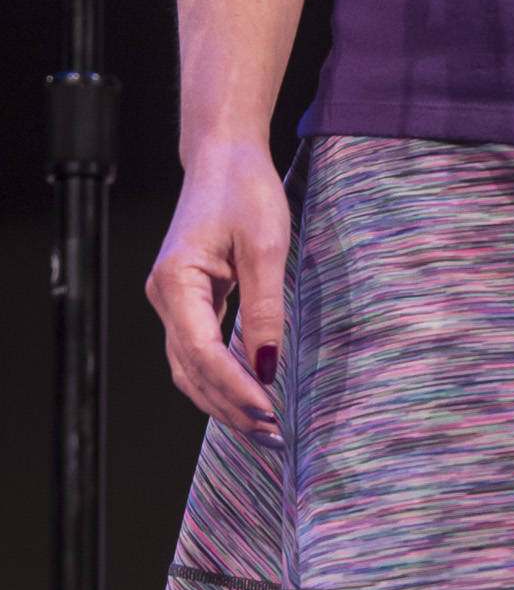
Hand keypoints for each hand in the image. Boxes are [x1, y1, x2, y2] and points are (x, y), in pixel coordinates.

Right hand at [145, 137, 290, 440]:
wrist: (224, 156)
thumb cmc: (245, 191)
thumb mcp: (266, 247)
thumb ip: (265, 309)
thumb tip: (267, 367)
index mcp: (176, 282)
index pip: (202, 354)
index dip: (235, 389)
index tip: (270, 410)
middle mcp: (165, 297)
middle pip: (190, 372)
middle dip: (229, 406)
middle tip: (272, 433)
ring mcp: (172, 301)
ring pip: (191, 368)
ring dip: (224, 399)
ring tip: (264, 424)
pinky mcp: (188, 300)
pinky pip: (199, 351)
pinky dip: (222, 377)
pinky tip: (251, 393)